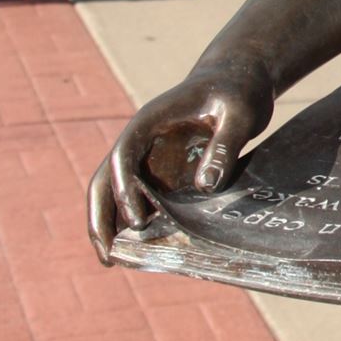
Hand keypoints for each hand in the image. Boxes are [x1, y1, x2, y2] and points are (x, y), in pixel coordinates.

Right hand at [86, 61, 273, 265]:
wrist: (238, 80)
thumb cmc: (239, 91)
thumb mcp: (241, 114)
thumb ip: (224, 146)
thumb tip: (205, 188)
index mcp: (151, 120)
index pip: (124, 155)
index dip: (124, 187)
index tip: (137, 220)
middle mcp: (142, 141)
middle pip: (105, 177)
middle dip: (100, 215)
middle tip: (106, 254)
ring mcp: (149, 158)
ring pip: (115, 191)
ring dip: (110, 223)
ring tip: (112, 261)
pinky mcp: (163, 171)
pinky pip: (142, 198)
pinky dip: (135, 222)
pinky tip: (141, 250)